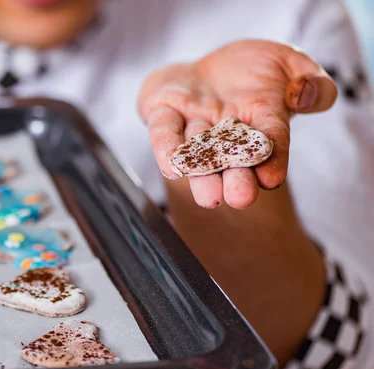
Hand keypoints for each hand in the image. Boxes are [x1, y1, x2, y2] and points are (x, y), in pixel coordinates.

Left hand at [138, 39, 336, 208]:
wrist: (207, 63)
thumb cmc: (255, 67)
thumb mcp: (291, 62)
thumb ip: (312, 81)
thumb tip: (302, 93)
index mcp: (261, 119)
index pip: (271, 141)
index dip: (273, 160)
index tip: (271, 178)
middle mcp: (225, 128)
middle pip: (231, 158)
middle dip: (235, 179)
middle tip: (239, 199)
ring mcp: (193, 121)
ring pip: (196, 151)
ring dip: (201, 175)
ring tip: (209, 198)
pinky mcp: (163, 111)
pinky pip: (164, 130)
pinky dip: (166, 147)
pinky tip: (171, 166)